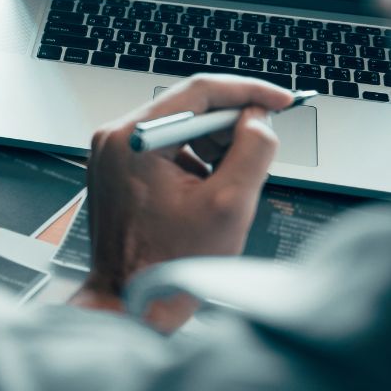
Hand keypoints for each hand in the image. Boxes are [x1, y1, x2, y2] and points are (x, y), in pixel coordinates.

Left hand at [74, 75, 291, 322]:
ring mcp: (111, 153)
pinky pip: (163, 148)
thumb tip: (257, 119)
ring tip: (225, 187)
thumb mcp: (229, 204)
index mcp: (133, 138)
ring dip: (213, 148)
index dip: (246, 92)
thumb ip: (252, 151)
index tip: (280, 100)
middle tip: (258, 151)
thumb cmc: (168, 261)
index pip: (197, 91)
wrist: (128, 299)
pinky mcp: (115, 169)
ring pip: (178, 129)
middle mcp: (114, 137)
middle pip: (187, 108)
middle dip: (230, 127)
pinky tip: (203, 195)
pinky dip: (193, 161)